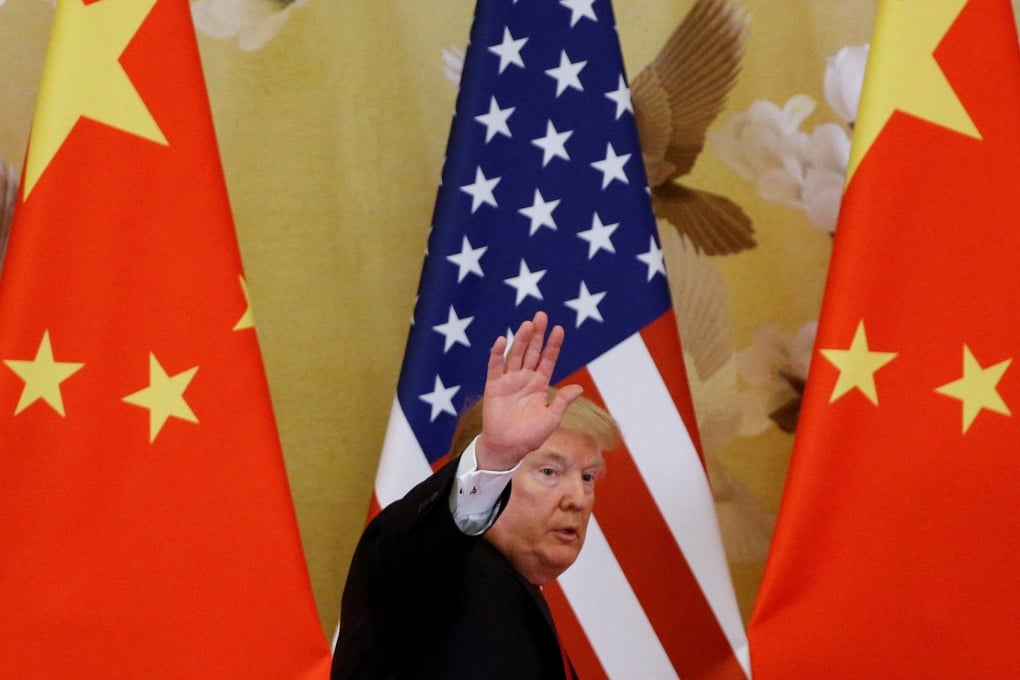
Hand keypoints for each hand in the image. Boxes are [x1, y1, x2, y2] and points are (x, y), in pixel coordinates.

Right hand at [476, 311, 583, 470]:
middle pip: (531, 351)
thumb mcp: (551, 418)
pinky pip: (495, 367)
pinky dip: (497, 354)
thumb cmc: (530, 436)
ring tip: (527, 324)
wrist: (508, 448)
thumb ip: (562, 401)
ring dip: (521, 339)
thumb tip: (579, 388)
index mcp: (539, 384)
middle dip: (537, 334)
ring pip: (516, 355)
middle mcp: (524, 379)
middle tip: (541, 316)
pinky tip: (502, 341)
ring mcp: (509, 381)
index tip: (559, 329)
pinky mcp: (494, 387)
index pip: (548, 359)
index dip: (553, 345)